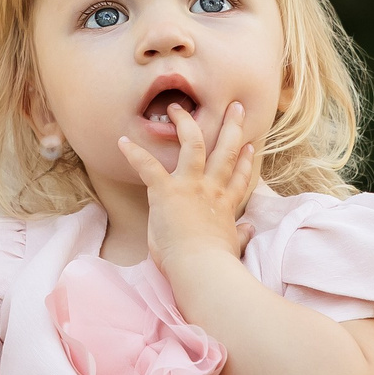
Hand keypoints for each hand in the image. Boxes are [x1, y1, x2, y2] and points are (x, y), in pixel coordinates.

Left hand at [117, 101, 258, 278]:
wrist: (203, 268)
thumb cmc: (215, 263)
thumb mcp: (231, 247)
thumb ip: (240, 236)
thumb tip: (249, 230)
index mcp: (225, 205)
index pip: (239, 177)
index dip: (246, 160)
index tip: (251, 145)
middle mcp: (212, 189)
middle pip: (226, 151)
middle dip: (231, 127)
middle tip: (235, 106)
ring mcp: (191, 186)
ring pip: (194, 144)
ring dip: (186, 123)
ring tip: (178, 107)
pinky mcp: (167, 191)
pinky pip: (148, 167)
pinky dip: (134, 154)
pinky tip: (122, 142)